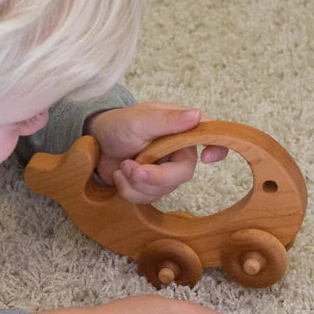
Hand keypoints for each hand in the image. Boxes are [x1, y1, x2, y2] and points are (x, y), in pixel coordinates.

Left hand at [86, 102, 228, 203]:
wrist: (95, 143)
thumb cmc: (118, 125)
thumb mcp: (139, 119)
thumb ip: (167, 120)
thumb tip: (197, 115)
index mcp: (181, 129)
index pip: (211, 136)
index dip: (218, 148)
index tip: (208, 158)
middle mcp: (178, 150)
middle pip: (182, 174)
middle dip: (154, 176)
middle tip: (132, 168)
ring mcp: (165, 170)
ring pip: (163, 190)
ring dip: (136, 182)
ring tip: (122, 165)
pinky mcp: (151, 186)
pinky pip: (147, 198)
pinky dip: (129, 190)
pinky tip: (120, 175)